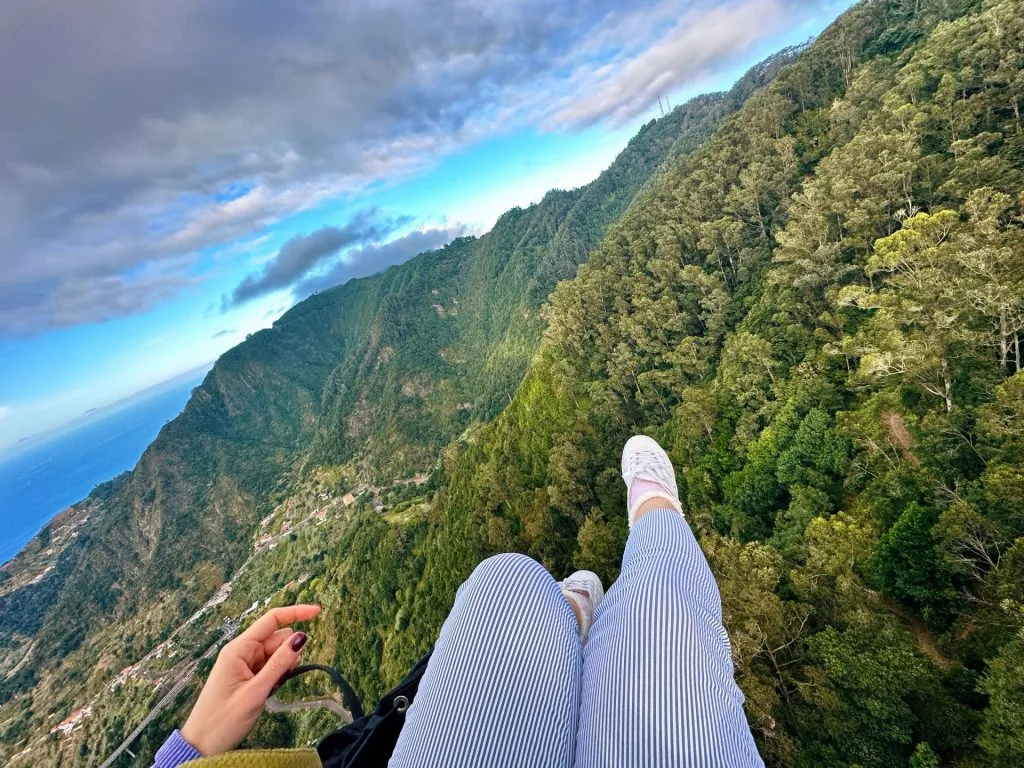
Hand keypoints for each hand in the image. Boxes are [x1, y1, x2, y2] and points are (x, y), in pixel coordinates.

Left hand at [181, 604, 320, 755]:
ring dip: (281, 669)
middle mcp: (242, 651)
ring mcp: (244, 663)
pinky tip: (267, 693)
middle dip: (287, 654)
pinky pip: (269, 667)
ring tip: (269, 691)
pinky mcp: (246, 675)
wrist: (201, 745)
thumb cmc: (223, 720)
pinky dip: (275, 677)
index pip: (271, 620)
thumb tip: (301, 637)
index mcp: (239, 649)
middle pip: (277, 639)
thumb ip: (279, 664)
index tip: (318, 611)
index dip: (296, 612)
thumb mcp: (255, 692)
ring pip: (276, 654)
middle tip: (280, 680)